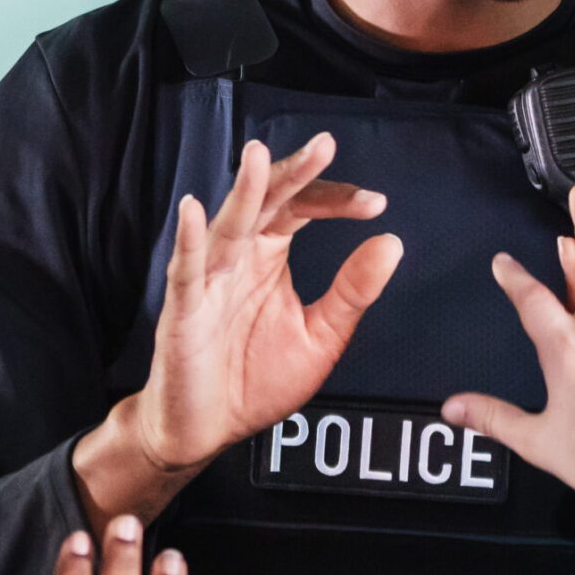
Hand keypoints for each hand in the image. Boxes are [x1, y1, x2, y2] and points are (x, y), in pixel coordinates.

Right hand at [76, 136, 400, 523]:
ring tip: (257, 157)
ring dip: (243, 191)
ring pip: (227, 224)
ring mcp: (209, 279)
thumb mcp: (320, 337)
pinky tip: (193, 210)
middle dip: (294, 173)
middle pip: (267, 201)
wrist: (207, 428)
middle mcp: (239, 257)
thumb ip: (352, 292)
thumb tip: (391, 243)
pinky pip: (186, 269)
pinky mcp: (184, 309)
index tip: (375, 203)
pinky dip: (188, 239)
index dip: (336, 199)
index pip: (303, 208)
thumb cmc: (254, 381)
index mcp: (270, 257)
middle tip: (324, 146)